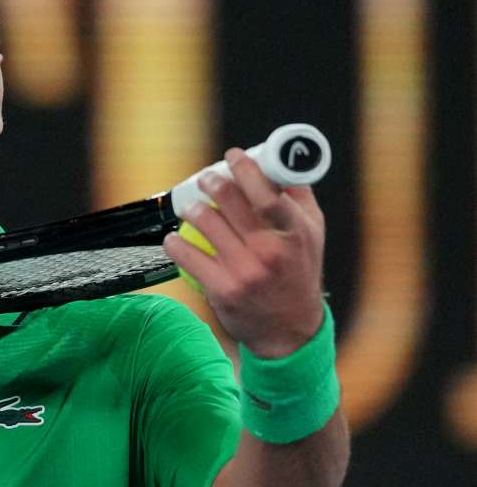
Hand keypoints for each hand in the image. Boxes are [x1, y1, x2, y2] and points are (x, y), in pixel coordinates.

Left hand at [163, 148, 325, 357]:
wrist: (290, 330)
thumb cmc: (299, 273)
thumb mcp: (312, 235)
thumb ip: (298, 199)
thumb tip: (283, 163)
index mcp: (294, 234)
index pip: (267, 194)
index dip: (246, 170)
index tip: (232, 156)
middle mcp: (270, 252)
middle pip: (230, 203)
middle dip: (212, 183)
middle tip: (205, 179)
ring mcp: (245, 272)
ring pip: (205, 224)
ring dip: (192, 210)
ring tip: (191, 208)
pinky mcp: (222, 290)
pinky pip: (188, 257)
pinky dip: (175, 243)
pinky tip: (174, 238)